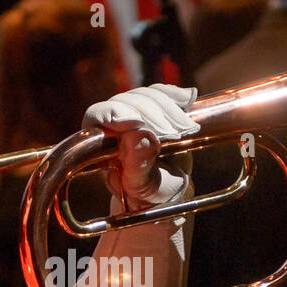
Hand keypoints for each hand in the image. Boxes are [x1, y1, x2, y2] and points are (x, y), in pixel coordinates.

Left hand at [83, 84, 197, 207]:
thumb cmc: (150, 194)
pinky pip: (162, 93)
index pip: (98, 115)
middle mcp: (113, 124)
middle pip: (126, 101)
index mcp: (100, 142)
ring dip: (168, 108)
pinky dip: (176, 96)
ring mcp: (134, 113)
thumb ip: (137, 166)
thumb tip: (136, 136)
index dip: (117, 113)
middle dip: (151, 114)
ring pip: (145, 95)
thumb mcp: (144, 187)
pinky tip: (188, 100)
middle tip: (173, 134)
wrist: (168, 192)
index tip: (137, 123)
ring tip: (185, 130)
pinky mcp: (155, 108)